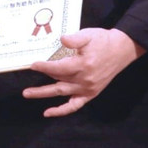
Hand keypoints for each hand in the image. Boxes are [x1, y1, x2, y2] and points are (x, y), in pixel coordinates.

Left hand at [22, 28, 144, 117]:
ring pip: (62, 93)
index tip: (32, 65)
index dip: (44, 67)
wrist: (122, 50)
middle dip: (40, 86)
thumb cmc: (103, 41)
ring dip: (44, 94)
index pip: (58, 69)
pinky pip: (75, 105)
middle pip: (57, 82)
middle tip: (24, 90)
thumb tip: (62, 39)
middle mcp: (84, 80)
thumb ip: (75, 39)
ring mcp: (87, 89)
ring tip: (29, 94)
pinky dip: (62, 110)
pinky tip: (49, 112)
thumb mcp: (88, 35)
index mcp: (82, 65)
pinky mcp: (90, 94)